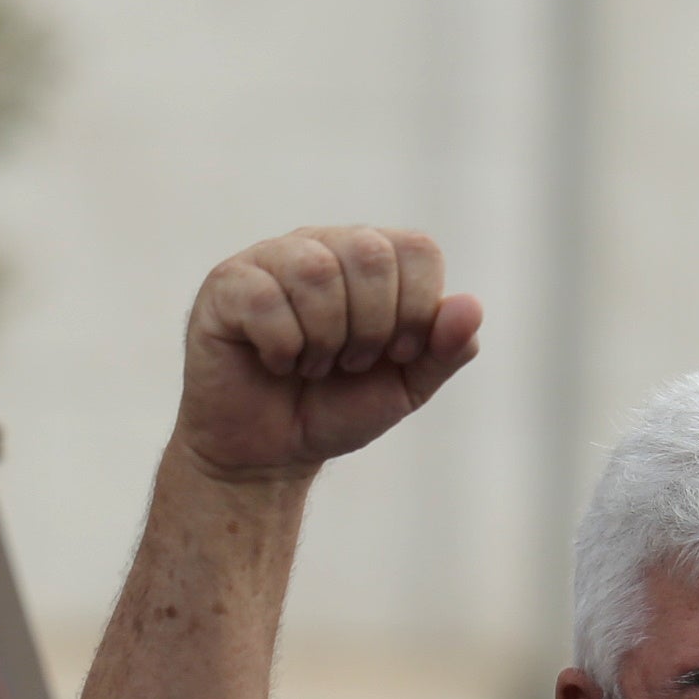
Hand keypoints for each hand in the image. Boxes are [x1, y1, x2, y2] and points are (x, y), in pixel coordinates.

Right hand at [177, 227, 483, 481]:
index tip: (395, 354)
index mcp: (371, 258)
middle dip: (372, 327)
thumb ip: (445, 349)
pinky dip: (281, 346)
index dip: (416, 309)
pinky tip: (275, 363)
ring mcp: (270, 260)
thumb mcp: (405, 386)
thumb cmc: (335, 408)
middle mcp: (321, 245)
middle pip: (369, 253)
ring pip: (315, 271)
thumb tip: (472, 306)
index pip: (417, 249)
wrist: (267, 454)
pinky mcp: (226, 286)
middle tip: (351, 364)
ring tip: (312, 365)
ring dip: (324, 339)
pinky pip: (264, 298)